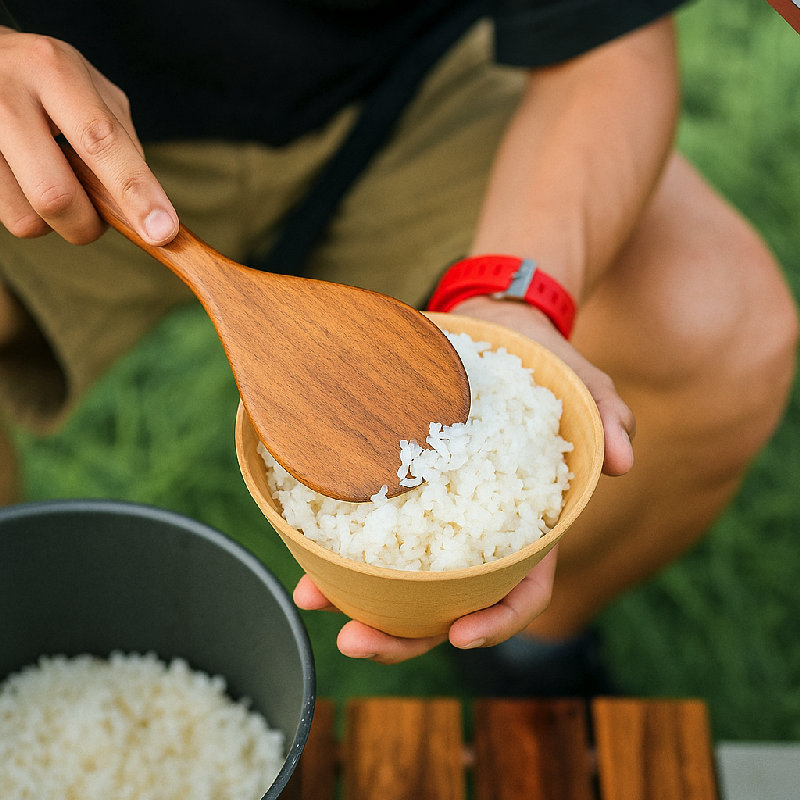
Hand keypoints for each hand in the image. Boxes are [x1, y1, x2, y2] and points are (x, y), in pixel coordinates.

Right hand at [0, 27, 177, 245]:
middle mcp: (6, 94)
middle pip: (56, 196)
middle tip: (96, 219)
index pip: (101, 141)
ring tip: (52, 180)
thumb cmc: (46, 82)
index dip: (136, 192)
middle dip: (89, 225)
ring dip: (56, 221)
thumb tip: (146, 207)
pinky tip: (24, 178)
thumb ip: (123, 144)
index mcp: (53, 71)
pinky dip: (29, 212)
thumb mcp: (90, 92)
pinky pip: (6, 216)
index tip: (163, 231)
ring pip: (28, 219)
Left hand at [293, 297, 634, 662]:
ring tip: (312, 598)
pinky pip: (369, 525)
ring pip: (398, 576)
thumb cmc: (543, 364)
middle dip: (402, 633)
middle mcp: (478, 531)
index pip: (523, 589)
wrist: (494, 327)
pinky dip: (336, 544)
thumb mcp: (581, 384)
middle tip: (357, 638)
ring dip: (354, 596)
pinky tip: (303, 548)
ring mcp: (435, 511)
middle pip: (445, 604)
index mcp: (526, 523)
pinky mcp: (402, 485)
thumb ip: (605, 417)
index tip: (460, 636)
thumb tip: (623, 459)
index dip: (497, 622)